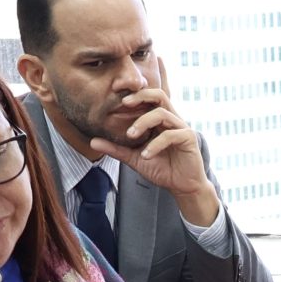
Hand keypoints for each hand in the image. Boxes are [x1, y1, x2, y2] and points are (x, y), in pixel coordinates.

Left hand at [88, 80, 214, 214]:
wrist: (182, 186)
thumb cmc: (161, 168)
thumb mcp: (134, 158)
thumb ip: (116, 148)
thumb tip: (92, 141)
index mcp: (159, 120)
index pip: (148, 99)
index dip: (134, 95)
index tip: (115, 96)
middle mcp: (172, 119)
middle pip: (159, 95)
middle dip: (141, 96)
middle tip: (124, 103)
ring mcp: (181, 127)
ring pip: (162, 114)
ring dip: (143, 122)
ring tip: (130, 136)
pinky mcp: (188, 139)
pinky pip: (170, 135)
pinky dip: (155, 144)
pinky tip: (146, 155)